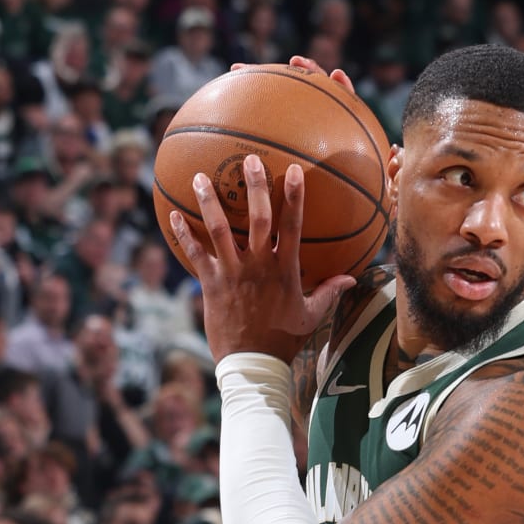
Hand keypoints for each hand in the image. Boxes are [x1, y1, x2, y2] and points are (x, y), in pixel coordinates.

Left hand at [169, 151, 356, 364]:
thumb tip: (351, 279)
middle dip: (254, 186)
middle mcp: (259, 265)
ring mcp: (233, 273)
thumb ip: (328, 291)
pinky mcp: (210, 284)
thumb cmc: (284, 339)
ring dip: (209, 201)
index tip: (292, 170)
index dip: (294, 196)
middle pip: (257, 218)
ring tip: (199, 177)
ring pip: (220, 229)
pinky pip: (195, 253)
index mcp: (285, 269)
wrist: (252, 363)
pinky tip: (173, 214)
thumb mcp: (310, 315)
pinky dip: (184, 233)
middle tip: (250, 160)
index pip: (292, 225)